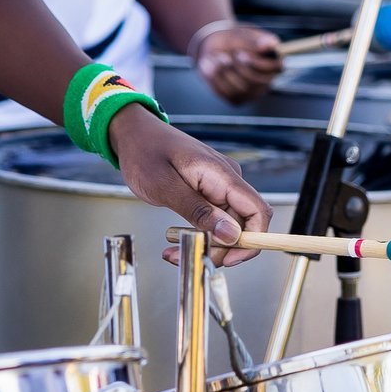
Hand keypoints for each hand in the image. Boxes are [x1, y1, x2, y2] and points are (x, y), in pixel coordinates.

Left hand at [108, 106, 269, 265]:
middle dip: (219, 248)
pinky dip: (199, 233)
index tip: (229, 259)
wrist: (133, 132)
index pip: (257, 211)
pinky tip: (178, 240)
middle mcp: (226, 179)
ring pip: (225, 226)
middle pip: (241, 225)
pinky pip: (212, 219)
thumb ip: (198, 211)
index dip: (252, 240)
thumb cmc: (144, 151)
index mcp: (221, 174)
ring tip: (175, 251)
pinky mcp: (207, 191)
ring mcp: (218, 185)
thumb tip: (231, 235)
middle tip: (190, 257)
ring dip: (206, 244)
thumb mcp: (165, 186)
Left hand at [192, 24, 282, 103]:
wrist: (218, 48)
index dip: (257, 64)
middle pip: (256, 82)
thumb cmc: (236, 41)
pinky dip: (214, 78)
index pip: (276, 68)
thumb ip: (256, 40)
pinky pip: (225, 93)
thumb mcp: (245, 35)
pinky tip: (210, 65)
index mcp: (274, 63)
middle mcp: (266, 81)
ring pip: (239, 90)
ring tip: (216, 57)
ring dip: (224, 72)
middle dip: (237, 69)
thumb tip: (271, 44)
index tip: (240, 54)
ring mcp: (252, 93)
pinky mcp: (235, 99)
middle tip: (224, 56)